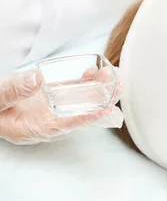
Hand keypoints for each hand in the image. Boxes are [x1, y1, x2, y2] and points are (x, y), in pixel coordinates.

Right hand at [0, 68, 122, 144]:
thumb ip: (14, 92)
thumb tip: (37, 79)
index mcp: (35, 128)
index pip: (66, 124)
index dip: (87, 117)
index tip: (105, 109)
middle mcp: (49, 121)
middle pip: (81, 113)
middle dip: (101, 100)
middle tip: (117, 86)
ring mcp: (52, 109)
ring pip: (79, 101)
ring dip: (97, 88)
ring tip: (112, 74)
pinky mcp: (52, 98)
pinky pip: (72, 92)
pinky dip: (84, 82)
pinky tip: (95, 72)